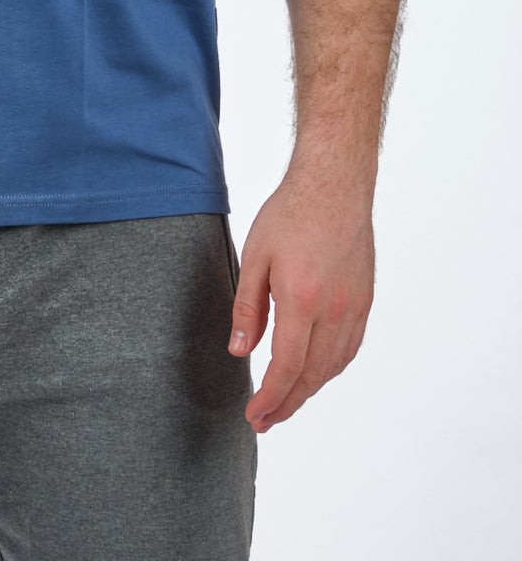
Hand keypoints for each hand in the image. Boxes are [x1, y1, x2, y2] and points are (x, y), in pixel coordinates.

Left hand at [227, 169, 374, 432]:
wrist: (334, 186)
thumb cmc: (291, 214)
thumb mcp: (255, 257)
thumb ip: (248, 308)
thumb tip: (241, 351)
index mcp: (302, 300)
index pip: (287, 367)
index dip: (271, 398)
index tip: (255, 415)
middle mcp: (334, 310)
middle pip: (312, 375)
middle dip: (288, 403)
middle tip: (265, 420)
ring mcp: (354, 307)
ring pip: (334, 366)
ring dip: (310, 390)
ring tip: (286, 401)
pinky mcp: (365, 300)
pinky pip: (349, 348)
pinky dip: (330, 369)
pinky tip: (315, 372)